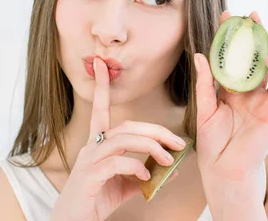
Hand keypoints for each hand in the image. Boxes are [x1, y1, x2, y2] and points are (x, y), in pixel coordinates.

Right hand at [50, 57, 185, 220]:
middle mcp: (92, 147)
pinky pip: (116, 162)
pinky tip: (146, 177)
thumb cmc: (95, 202)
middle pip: (127, 126)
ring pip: (124, 140)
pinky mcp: (90, 176)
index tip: (102, 65)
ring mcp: (89, 160)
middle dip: (156, 130)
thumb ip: (144, 175)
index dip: (102, 87)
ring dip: (151, 147)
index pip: (101, 109)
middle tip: (179, 142)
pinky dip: (136, 167)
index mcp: (98, 144)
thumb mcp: (124, 186)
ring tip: (168, 160)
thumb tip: (171, 168)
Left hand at [194, 10, 267, 185]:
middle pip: (258, 58)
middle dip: (257, 35)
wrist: (222, 168)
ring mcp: (266, 101)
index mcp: (234, 89)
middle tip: (251, 16)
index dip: (232, 36)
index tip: (227, 15)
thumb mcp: (205, 107)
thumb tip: (200, 54)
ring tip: (267, 33)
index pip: (235, 57)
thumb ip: (205, 82)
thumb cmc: (212, 142)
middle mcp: (252, 92)